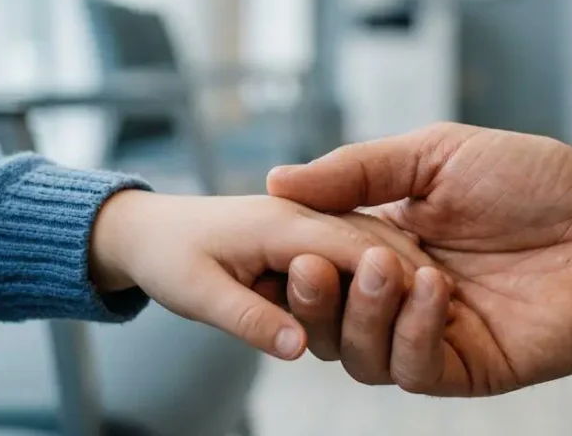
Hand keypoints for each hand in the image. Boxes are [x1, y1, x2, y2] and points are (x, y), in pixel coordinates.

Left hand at [88, 191, 415, 359]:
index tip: (428, 296)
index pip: (349, 249)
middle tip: (435, 291)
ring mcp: (305, 227)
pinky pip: (356, 242)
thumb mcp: (193, 288)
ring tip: (426, 288)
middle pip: (369, 244)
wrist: (136, 231)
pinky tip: (396, 283)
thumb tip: (298, 349)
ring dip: (396, 266)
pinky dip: (380, 260)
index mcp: (276, 228)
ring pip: (370, 244)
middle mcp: (299, 224)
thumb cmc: (161, 253)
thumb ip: (249, 316)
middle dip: (403, 271)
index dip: (391, 276)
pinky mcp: (308, 239)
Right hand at [268, 123, 571, 396]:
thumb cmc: (533, 178)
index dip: (291, 260)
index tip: (280, 240)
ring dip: (362, 314)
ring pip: (361, 355)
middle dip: (312, 297)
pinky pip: (416, 370)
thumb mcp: (435, 154)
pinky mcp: (472, 367)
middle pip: (326, 322)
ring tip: (383, 266)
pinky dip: (410, 334)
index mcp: (384, 243)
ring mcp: (434, 335)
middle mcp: (401, 296)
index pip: (314, 268)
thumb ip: (358, 170)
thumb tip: (277, 182)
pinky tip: (431, 290)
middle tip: (313, 263)